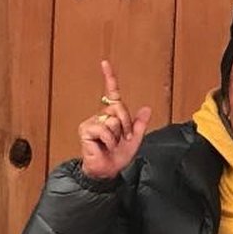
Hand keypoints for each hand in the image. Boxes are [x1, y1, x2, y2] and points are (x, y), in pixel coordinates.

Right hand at [78, 59, 151, 179]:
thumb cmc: (118, 156)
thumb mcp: (135, 139)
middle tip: (123, 138)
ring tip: (111, 144)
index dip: (109, 77)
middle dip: (126, 124)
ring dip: (117, 135)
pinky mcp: (86, 129)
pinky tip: (104, 146)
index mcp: (112, 116)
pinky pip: (104, 129)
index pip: (111, 94)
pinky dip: (109, 140)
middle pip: (119, 108)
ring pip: (113, 120)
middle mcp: (101, 116)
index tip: (105, 63)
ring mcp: (92, 122)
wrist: (108, 170)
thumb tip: (147, 108)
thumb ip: (140, 124)